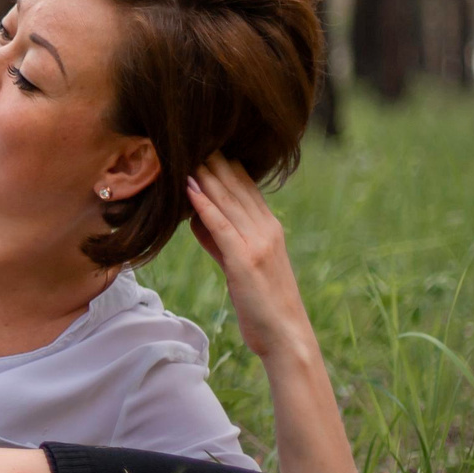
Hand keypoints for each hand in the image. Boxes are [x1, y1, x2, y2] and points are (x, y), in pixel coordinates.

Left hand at [184, 154, 312, 361]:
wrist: (286, 337)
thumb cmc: (262, 306)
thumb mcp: (239, 268)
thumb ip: (218, 241)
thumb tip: (196, 217)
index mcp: (269, 229)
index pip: (246, 189)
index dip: (226, 165)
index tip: (206, 142)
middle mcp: (266, 230)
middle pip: (236, 188)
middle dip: (213, 161)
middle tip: (193, 135)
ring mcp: (257, 244)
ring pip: (227, 201)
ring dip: (205, 175)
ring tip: (187, 150)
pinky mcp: (245, 261)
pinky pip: (221, 227)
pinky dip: (204, 205)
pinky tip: (190, 188)